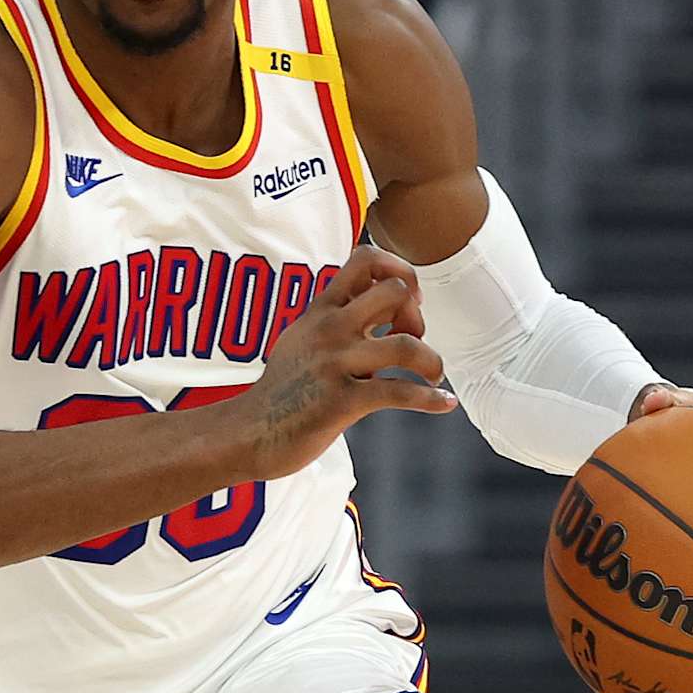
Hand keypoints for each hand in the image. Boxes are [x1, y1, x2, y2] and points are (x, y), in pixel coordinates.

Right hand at [236, 246, 454, 477]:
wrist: (248, 434)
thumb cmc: (282, 390)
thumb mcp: (302, 339)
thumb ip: (335, 319)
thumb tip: (373, 305)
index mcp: (321, 310)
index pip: (365, 258)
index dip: (399, 270)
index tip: (407, 301)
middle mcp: (330, 329)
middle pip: (395, 292)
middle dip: (417, 315)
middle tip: (413, 342)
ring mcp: (335, 364)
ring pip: (407, 344)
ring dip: (432, 361)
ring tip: (433, 376)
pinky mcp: (342, 402)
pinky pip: (400, 392)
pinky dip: (431, 399)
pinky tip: (444, 404)